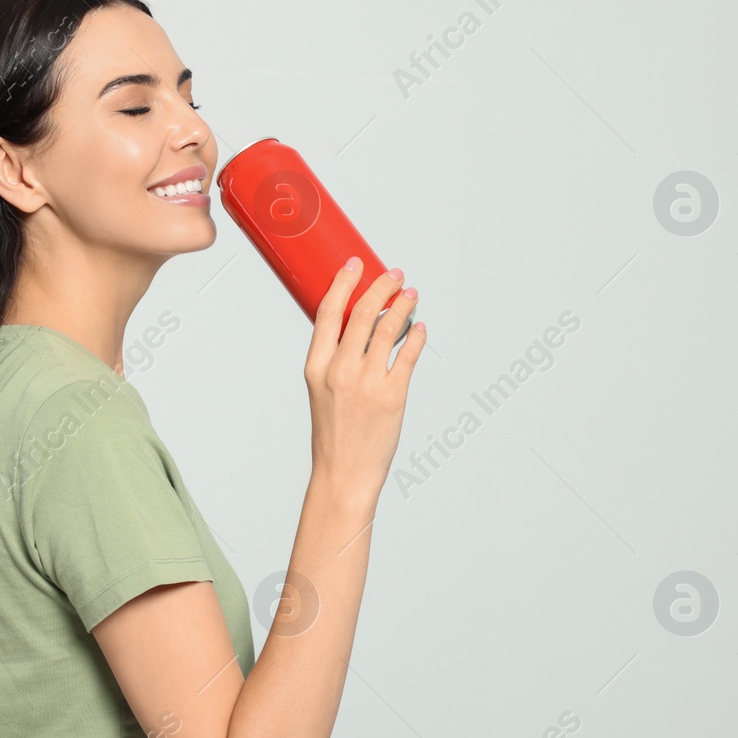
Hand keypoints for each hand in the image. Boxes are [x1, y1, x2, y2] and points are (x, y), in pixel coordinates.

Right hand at [303, 258, 424, 501]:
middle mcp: (341, 371)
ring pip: (388, 329)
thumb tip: (357, 324)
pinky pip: (410, 355)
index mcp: (316, 367)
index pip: (328, 312)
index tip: (355, 265)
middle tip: (394, 275)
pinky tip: (420, 327)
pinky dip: (417, 335)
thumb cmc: (333, 433)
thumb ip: (334, 358)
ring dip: (403, 306)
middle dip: (381, 287)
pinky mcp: (393, 396)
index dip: (343, 283)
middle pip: (362, 313)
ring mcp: (368, 383)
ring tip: (411, 295)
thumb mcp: (320, 390)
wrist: (344, 473)